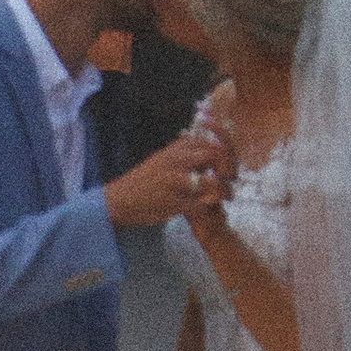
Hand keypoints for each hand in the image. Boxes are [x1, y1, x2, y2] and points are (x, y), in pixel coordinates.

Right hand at [102, 118, 237, 229]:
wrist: (120, 199)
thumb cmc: (145, 180)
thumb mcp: (163, 158)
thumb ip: (184, 150)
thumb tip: (209, 141)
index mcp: (174, 149)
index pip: (210, 142)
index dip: (225, 153)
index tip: (228, 165)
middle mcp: (175, 161)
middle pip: (214, 156)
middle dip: (227, 168)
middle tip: (230, 180)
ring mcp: (174, 182)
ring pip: (212, 181)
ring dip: (223, 191)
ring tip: (227, 197)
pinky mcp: (173, 202)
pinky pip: (202, 205)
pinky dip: (208, 208)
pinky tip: (208, 208)